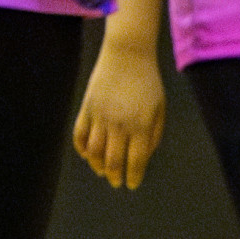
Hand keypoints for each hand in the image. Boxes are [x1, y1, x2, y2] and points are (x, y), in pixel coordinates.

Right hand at [73, 45, 165, 188]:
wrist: (127, 54)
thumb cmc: (148, 83)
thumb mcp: (160, 110)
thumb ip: (153, 135)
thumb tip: (143, 156)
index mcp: (140, 127)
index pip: (135, 161)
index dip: (133, 176)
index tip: (131, 184)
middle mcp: (119, 124)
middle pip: (112, 160)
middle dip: (114, 176)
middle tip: (116, 182)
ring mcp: (100, 116)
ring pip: (94, 151)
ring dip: (97, 165)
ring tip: (101, 171)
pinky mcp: (87, 107)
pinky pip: (80, 134)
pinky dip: (81, 147)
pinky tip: (87, 154)